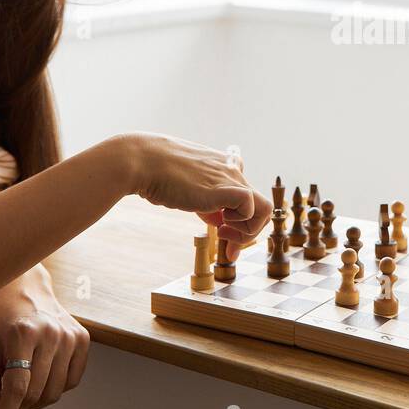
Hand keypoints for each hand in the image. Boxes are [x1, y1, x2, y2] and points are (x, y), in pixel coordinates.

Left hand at [0, 265, 89, 408]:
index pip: (17, 387)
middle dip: (18, 406)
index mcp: (22, 333)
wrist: (27, 289)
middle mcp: (51, 333)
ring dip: (36, 401)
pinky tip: (43, 374)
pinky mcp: (83, 339)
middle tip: (7, 399)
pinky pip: (72, 382)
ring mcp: (70, 335)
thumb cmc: (2, 322)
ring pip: (55, 392)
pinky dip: (56, 388)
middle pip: (35, 393)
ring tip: (25, 386)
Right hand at [116, 133, 272, 260]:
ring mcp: (233, 179)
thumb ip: (206, 200)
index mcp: (224, 166)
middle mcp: (233, 171)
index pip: (246, 194)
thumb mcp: (188, 187)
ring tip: (224, 237)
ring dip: (248, 232)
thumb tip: (217, 219)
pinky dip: (243, 225)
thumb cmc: (157, 173)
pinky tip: (220, 228)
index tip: (221, 233)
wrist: (143, 162)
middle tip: (228, 246)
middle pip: (260, 205)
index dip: (240, 218)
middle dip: (248, 231)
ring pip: (265, 209)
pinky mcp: (228, 189)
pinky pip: (253, 209)